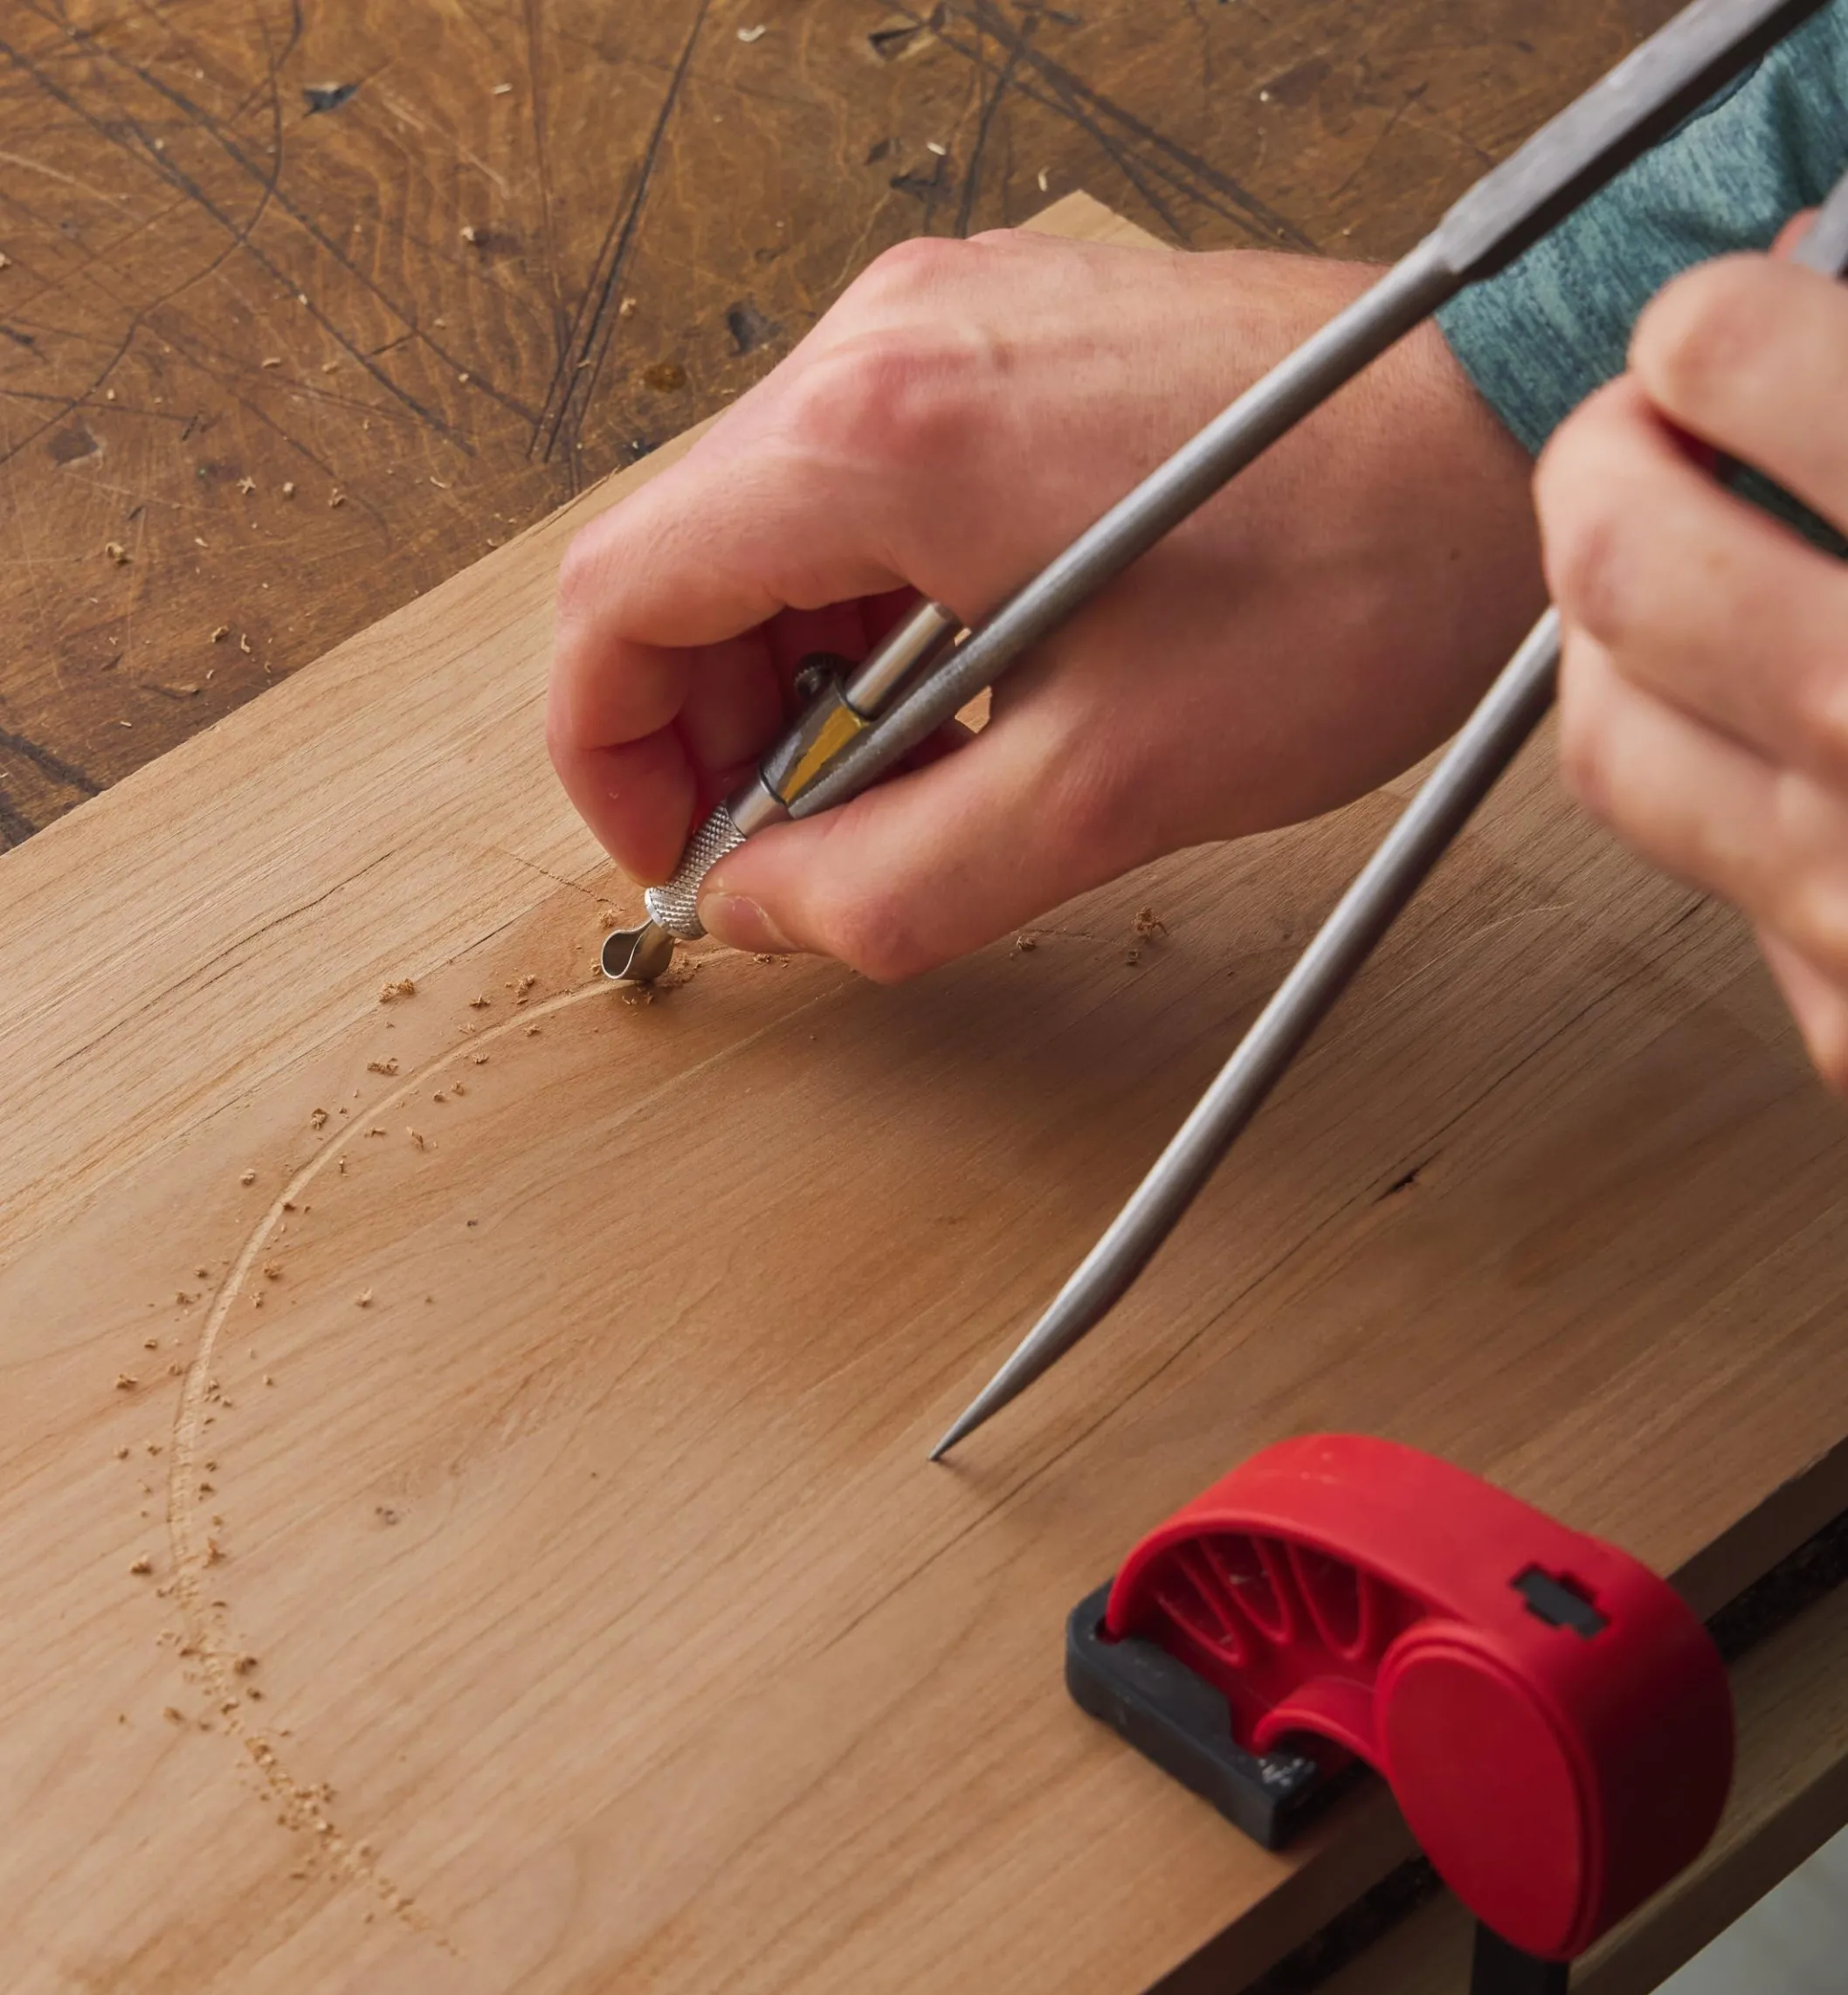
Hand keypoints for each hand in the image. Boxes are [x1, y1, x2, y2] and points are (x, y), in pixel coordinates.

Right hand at [551, 227, 1542, 979]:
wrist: (1508, 437)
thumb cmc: (1354, 572)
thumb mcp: (1107, 792)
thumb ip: (896, 884)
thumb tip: (763, 909)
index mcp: (877, 437)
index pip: (617, 599)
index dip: (610, 755)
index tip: (676, 847)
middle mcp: (886, 343)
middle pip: (684, 561)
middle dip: (712, 728)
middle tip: (799, 841)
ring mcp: (947, 322)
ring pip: (770, 528)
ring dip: (799, 677)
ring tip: (907, 777)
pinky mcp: (1008, 338)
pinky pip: (866, 486)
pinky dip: (872, 608)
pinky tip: (963, 686)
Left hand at [1539, 242, 1847, 1088]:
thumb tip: (1818, 298)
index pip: (1742, 366)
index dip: (1710, 324)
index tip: (1715, 324)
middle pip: (1613, 560)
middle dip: (1609, 472)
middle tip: (1643, 442)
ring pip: (1612, 737)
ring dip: (1624, 640)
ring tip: (1689, 585)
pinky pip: (1707, 874)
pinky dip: (1722, 795)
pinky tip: (1784, 749)